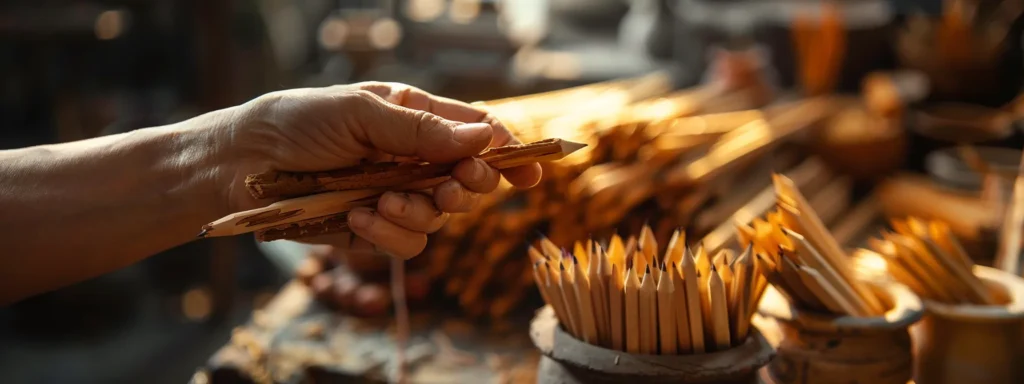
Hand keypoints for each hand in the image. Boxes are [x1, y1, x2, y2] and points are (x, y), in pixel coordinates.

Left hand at [215, 82, 541, 258]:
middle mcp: (412, 157)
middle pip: (470, 178)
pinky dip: (392, 234)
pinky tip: (363, 218)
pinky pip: (410, 241)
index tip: (528, 168)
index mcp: (414, 117)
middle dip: (469, 185)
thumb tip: (483, 137)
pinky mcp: (376, 229)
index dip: (506, 151)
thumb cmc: (294, 124)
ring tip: (385, 202)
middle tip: (453, 184)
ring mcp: (397, 195)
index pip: (475, 132)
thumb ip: (421, 129)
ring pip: (443, 215)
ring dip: (421, 211)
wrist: (239, 167)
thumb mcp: (358, 112)